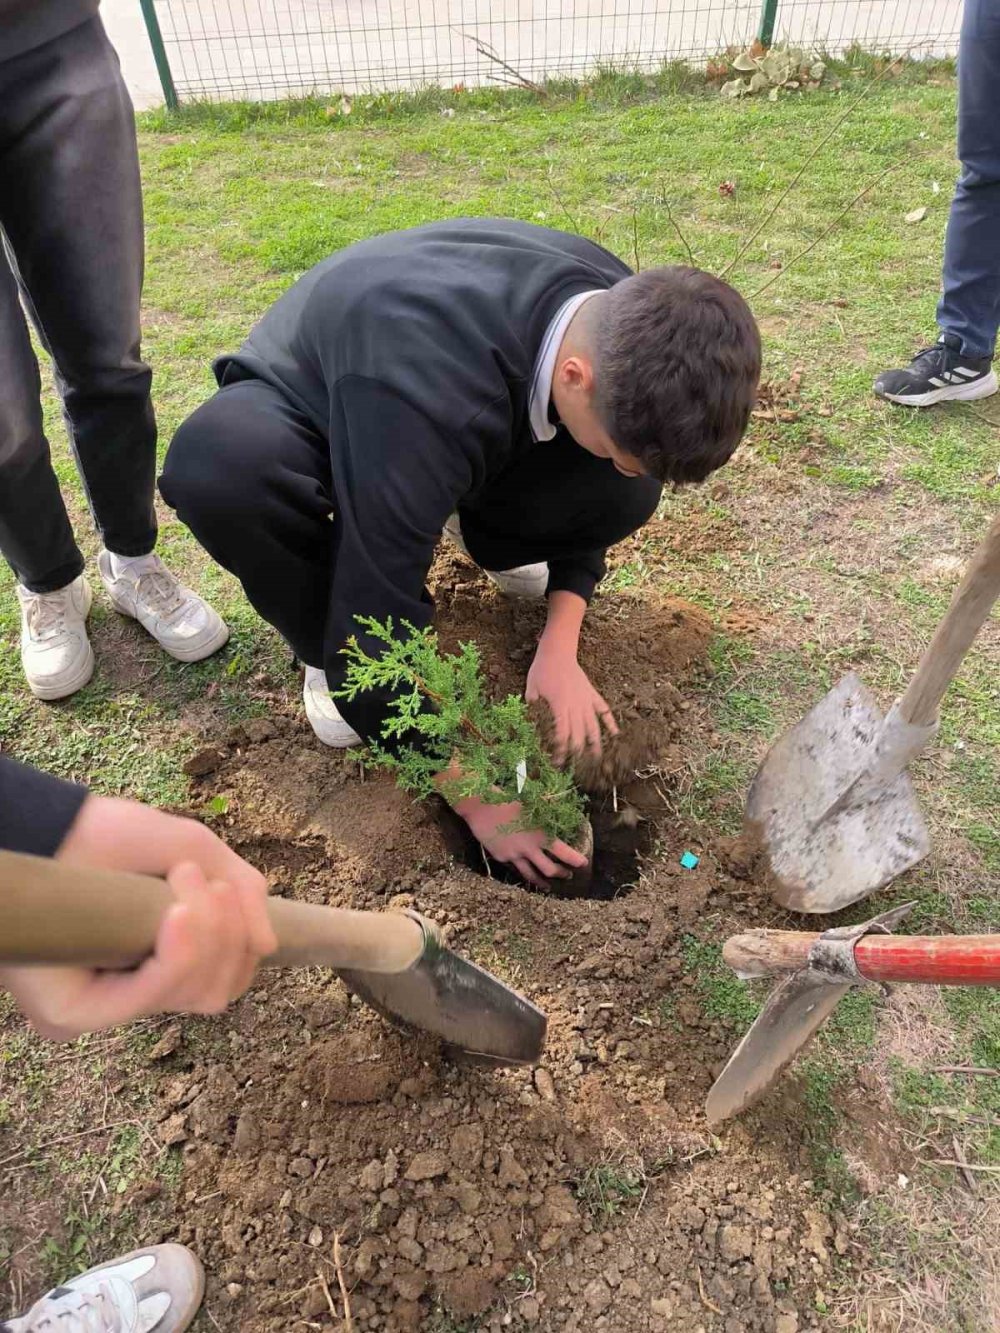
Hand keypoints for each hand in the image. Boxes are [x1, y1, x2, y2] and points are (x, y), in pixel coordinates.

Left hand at [0, 796, 276, 1040]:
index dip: (241, 946)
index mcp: (162, 964)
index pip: (224, 982)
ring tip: (183, 877)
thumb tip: (269, 947)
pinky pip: (147, 998)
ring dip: (207, 932)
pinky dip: (179, 955)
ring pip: (192, 995)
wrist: (53, 827)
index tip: (229, 888)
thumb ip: (243, 893)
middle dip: (228, 935)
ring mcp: (104, 1008)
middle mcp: (133, 993)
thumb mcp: (196, 851)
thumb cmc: (114, 836)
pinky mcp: (73, 1014)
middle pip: (216, 993)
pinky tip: (179, 914)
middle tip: (204, 879)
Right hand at [455, 795, 587, 888]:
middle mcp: (529, 848)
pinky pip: (515, 867)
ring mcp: (514, 855)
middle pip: (550, 869)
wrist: (481, 807)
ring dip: (542, 882)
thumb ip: (545, 811)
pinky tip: (525, 872)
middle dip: (561, 874)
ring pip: (531, 875)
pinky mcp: (501, 857)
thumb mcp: (530, 804)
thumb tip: (560, 807)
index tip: (583, 864)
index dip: (575, 860)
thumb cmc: (507, 800)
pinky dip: (523, 870)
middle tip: (568, 875)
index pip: (563, 852)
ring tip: (548, 887)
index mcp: (539, 834)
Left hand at [526, 647, 617, 762]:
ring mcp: (586, 700)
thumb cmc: (542, 669)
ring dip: (596, 743)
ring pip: (594, 725)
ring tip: (597, 759)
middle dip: (577, 752)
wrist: (558, 651)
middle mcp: (576, 705)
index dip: (561, 750)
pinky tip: (615, 734)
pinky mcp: (591, 694)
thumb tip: (529, 725)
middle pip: (579, 734)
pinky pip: (604, 710)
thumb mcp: (531, 689)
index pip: (563, 734)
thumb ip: (532, 707)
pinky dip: (610, 722)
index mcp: (560, 706)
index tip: (557, 762)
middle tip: (575, 767)